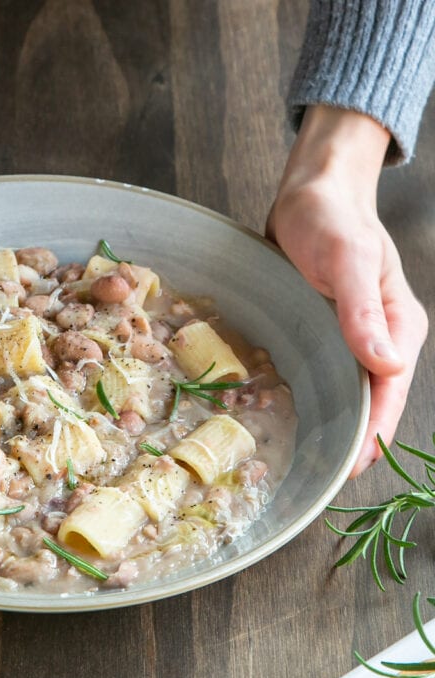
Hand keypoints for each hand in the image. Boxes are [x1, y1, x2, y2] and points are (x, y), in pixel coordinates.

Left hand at [267, 105, 427, 476]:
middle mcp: (377, 336)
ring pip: (347, 387)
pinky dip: (314, 392)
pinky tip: (294, 410)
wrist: (310, 192)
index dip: (375, 431)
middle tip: (325, 472)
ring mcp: (349, 334)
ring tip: (309, 453)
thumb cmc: (331, 219)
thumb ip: (363, 311)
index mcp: (398, 325)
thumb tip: (384, 365)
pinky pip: (323, 369)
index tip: (353, 465)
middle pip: (371, 398)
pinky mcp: (324, 329)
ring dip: (334, 419)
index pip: (390, 391)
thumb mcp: (348, 260)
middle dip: (354, 436)